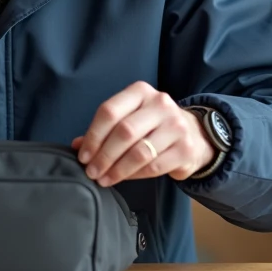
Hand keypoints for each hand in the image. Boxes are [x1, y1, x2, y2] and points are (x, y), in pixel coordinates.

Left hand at [71, 82, 213, 186]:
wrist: (195, 134)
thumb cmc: (153, 126)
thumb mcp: (130, 118)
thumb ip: (105, 129)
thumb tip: (77, 145)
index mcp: (141, 92)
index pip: (109, 111)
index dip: (93, 135)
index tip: (83, 155)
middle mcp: (160, 104)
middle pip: (124, 132)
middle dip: (103, 155)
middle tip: (92, 172)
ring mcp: (176, 126)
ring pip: (139, 152)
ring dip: (117, 169)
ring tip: (104, 178)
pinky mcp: (185, 149)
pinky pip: (153, 166)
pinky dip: (134, 175)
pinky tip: (123, 178)